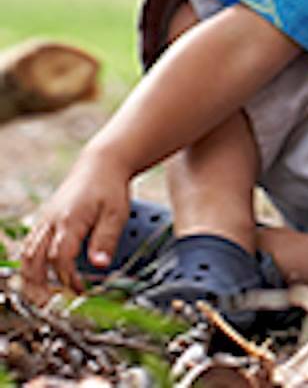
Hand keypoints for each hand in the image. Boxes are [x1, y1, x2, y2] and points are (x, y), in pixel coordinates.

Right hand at [19, 147, 134, 294]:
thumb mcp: (117, 213)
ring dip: (30, 279)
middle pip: (33, 260)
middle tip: (51, 306)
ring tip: (41, 299)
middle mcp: (50, 222)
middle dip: (38, 286)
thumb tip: (100, 265)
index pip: (59, 258)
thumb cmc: (110, 188)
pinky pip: (28, 247)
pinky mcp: (44, 222)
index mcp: (69, 220)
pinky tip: (38, 279)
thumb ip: (106, 239)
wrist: (100, 164)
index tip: (80, 292)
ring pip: (26, 255)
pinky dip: (29, 265)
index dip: (67, 278)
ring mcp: (44, 222)